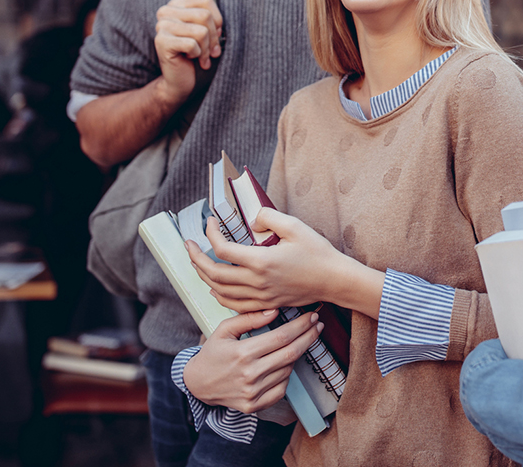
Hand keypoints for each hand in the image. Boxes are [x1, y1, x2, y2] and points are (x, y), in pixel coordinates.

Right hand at [153, 0, 221, 105]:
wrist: (182, 81)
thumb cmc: (197, 53)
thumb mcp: (206, 27)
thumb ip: (208, 3)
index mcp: (176, 4)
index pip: (207, 1)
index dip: (218, 21)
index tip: (216, 35)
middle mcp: (165, 12)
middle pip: (205, 15)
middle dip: (214, 38)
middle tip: (212, 51)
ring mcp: (161, 26)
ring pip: (201, 31)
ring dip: (206, 49)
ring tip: (202, 57)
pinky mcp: (161, 42)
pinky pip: (193, 43)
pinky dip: (198, 55)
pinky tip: (190, 59)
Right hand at [183, 309, 322, 413]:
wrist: (198, 385)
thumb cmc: (213, 353)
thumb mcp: (224, 330)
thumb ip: (248, 319)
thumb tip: (274, 310)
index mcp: (243, 353)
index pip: (281, 337)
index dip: (301, 325)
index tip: (312, 316)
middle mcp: (250, 374)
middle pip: (291, 353)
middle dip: (309, 337)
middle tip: (318, 325)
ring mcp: (253, 392)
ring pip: (288, 370)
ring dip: (297, 354)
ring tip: (299, 341)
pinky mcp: (255, 405)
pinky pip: (281, 389)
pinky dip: (287, 375)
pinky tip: (286, 364)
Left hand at [186, 208, 383, 317]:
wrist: (334, 280)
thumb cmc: (318, 253)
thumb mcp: (295, 226)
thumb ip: (268, 217)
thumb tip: (250, 220)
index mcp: (261, 261)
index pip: (222, 250)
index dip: (210, 234)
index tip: (210, 222)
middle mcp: (257, 281)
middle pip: (214, 274)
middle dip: (196, 258)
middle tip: (188, 245)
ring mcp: (260, 296)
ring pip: (220, 291)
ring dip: (204, 277)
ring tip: (197, 263)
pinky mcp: (266, 304)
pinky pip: (234, 305)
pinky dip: (219, 296)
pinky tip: (215, 288)